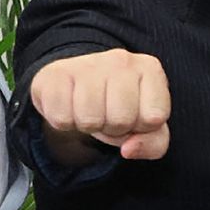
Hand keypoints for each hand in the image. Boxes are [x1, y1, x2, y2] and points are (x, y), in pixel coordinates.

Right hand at [29, 49, 170, 160]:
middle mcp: (121, 60)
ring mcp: (87, 63)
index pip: (154, 117)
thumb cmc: (117, 105)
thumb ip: (153, 144)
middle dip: (113, 128)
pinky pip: (60, 118)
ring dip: (88, 127)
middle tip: (107, 114)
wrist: (74, 85)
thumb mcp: (145, 125)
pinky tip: (69, 107)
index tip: (133, 115)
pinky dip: (64, 123)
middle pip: (121, 120)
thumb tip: (128, 149)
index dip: (140, 127)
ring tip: (89, 111)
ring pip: (90, 120)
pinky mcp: (55, 73)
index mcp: (150, 69)